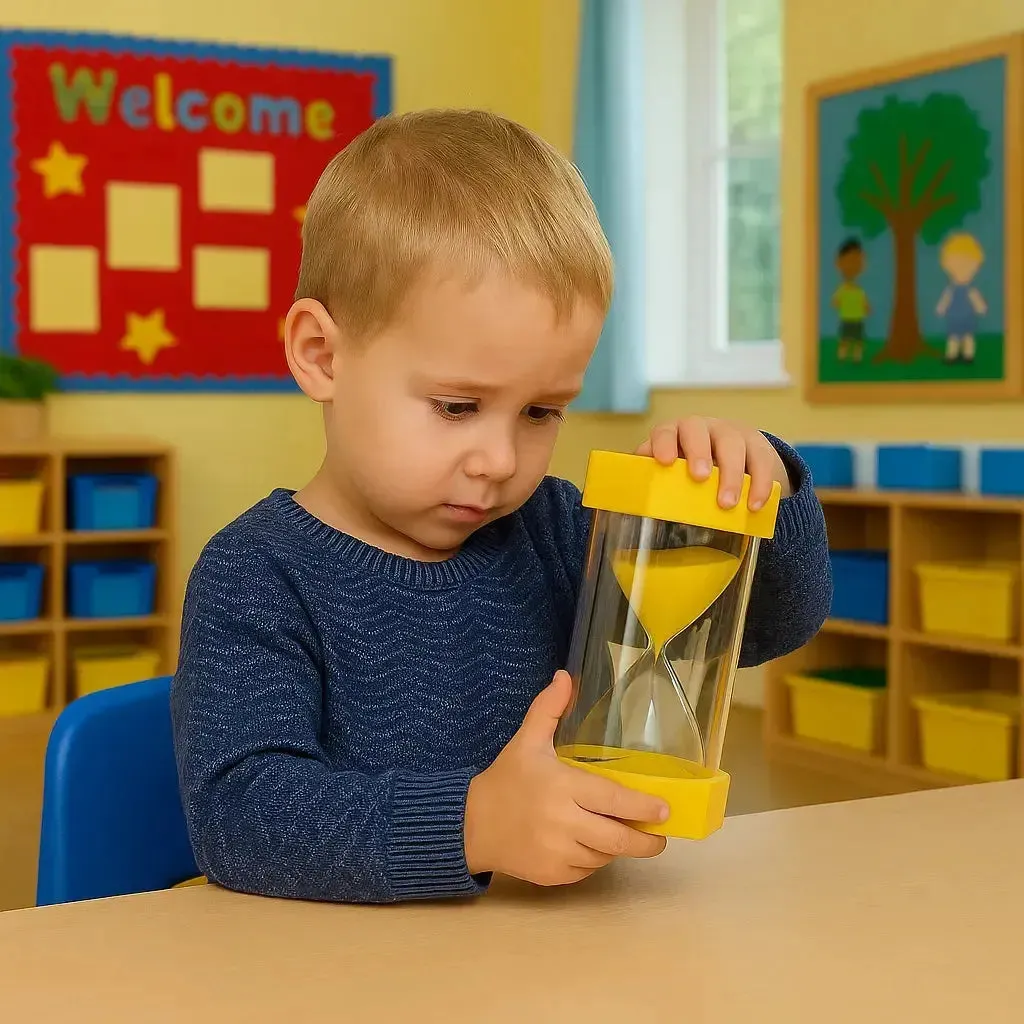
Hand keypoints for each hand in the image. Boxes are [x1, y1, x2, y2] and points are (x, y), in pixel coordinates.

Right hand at [464, 671, 668, 885]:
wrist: (470, 825)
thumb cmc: (506, 779)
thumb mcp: (526, 741)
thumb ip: (548, 709)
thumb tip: (565, 676)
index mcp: (562, 786)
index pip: (613, 801)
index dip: (643, 808)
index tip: (665, 810)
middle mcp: (563, 822)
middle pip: (617, 839)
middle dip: (645, 841)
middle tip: (660, 836)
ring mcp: (557, 853)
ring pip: (604, 857)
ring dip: (616, 848)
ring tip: (620, 834)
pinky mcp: (552, 875)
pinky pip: (586, 871)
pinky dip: (594, 860)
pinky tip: (591, 845)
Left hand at [636, 416, 792, 509]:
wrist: (733, 457)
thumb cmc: (692, 465)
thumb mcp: (673, 468)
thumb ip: (654, 475)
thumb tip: (633, 494)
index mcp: (675, 433)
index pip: (666, 431)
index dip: (664, 443)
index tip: (664, 461)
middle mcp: (702, 427)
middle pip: (699, 431)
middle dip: (698, 453)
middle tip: (699, 478)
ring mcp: (732, 433)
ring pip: (733, 445)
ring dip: (731, 475)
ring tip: (727, 504)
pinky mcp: (757, 445)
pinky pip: (761, 461)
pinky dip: (760, 484)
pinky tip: (755, 505)